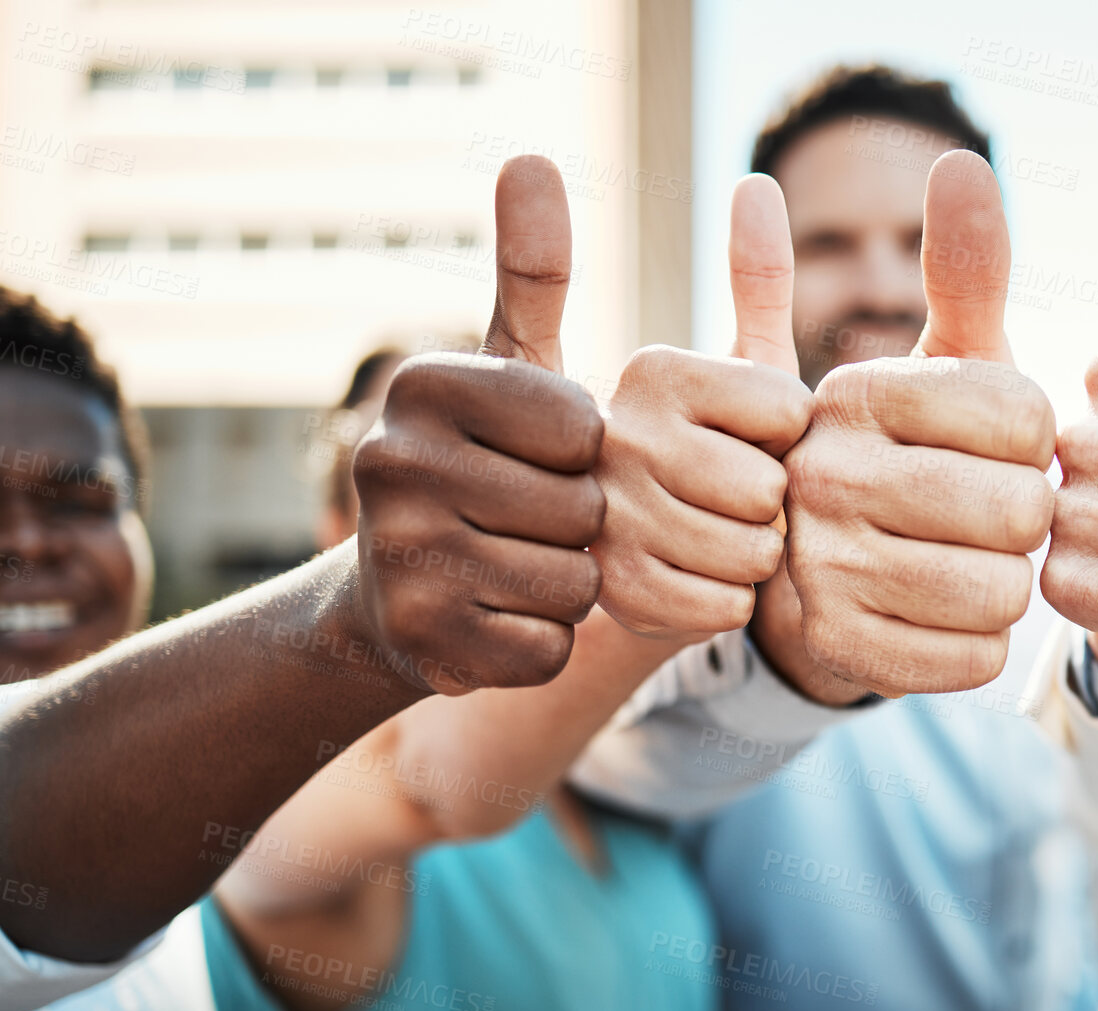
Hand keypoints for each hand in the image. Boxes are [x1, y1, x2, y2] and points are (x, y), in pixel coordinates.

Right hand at [354, 155, 604, 693]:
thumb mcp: (505, 366)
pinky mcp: (421, 642)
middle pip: (583, 509)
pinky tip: (498, 616)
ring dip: (566, 584)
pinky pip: (549, 644)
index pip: (584, 428)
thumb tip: (533, 156)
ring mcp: (400, 556)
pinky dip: (542, 638)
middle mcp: (393, 461)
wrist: (391, 593)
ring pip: (574, 582)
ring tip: (513, 565)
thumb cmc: (476, 465)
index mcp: (423, 385)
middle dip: (580, 525)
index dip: (585, 455)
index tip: (543, 458)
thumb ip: (533, 272)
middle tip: (528, 521)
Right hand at [588, 176, 812, 641]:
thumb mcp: (712, 368)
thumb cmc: (675, 448)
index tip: (741, 437)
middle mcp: (612, 436)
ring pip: (745, 560)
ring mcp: (601, 517)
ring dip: (740, 561)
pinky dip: (709, 606)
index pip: (789, 413)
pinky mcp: (595, 594)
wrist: (554, 546)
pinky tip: (675, 582)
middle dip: (766, 507)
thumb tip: (760, 184)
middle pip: (770, 494)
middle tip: (717, 498)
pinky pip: (715, 611)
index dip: (785, 437)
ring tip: (697, 538)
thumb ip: (752, 281)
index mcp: (649, 370)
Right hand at [780, 150, 1055, 696]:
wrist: (818, 572)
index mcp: (856, 391)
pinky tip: (947, 615)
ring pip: (1002, 590)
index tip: (1001, 447)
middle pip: (1018, 509)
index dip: (1039, 442)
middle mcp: (823, 472)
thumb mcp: (942, 364)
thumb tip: (961, 162)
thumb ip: (964, 269)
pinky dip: (982, 643)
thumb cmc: (912, 455)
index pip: (1025, 417)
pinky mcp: (839, 649)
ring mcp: (820, 567)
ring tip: (972, 562)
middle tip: (993, 515)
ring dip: (1008, 583)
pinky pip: (977, 658)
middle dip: (1027, 518)